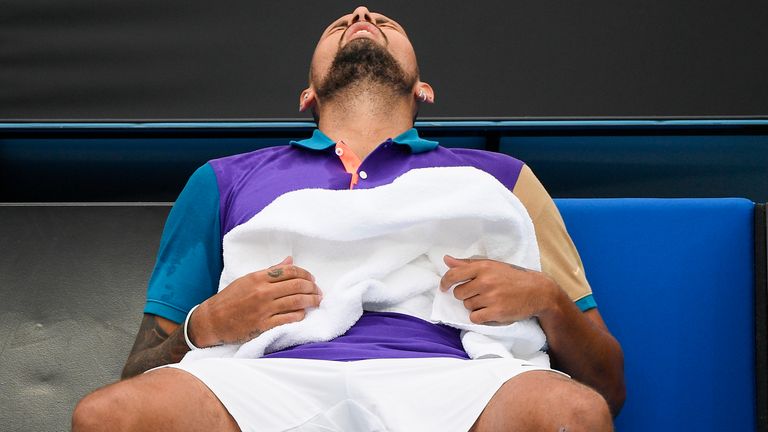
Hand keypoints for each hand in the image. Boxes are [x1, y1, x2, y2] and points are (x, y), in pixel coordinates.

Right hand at [189, 257, 321, 346]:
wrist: (212, 320)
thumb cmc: (230, 299)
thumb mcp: (248, 280)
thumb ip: (270, 271)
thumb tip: (289, 260)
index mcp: (258, 278)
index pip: (289, 271)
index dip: (304, 273)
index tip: (311, 278)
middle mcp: (262, 292)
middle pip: (296, 286)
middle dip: (312, 287)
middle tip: (318, 290)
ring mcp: (264, 309)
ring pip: (296, 302)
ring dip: (311, 301)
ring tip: (317, 301)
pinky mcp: (264, 325)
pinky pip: (289, 319)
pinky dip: (300, 315)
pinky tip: (303, 313)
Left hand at [439, 255, 557, 324]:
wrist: (538, 291)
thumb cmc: (513, 277)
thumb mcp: (492, 266)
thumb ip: (468, 264)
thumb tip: (446, 260)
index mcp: (483, 267)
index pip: (454, 275)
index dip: (445, 282)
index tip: (444, 287)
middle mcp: (485, 281)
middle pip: (459, 293)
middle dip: (466, 295)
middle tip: (479, 294)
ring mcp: (491, 297)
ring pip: (467, 306)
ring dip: (475, 306)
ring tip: (489, 301)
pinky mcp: (496, 312)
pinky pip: (475, 318)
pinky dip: (480, 317)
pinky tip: (490, 311)